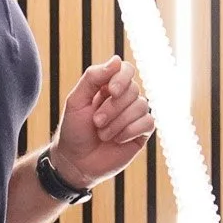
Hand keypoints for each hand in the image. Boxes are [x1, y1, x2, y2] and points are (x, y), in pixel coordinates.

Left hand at [50, 57, 154, 188]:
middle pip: (133, 89)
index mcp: (108, 86)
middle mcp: (124, 98)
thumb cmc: (74, 130)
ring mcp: (134, 115)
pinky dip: (130, 131)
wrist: (75, 162)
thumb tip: (116, 60)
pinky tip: (118, 140)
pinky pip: (148, 123)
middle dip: (113, 107)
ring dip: (118, 122)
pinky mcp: (141, 133)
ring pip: (141, 106)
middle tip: (96, 122)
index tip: (110, 91)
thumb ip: (93, 77)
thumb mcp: (76, 100)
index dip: (121, 78)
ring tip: (103, 134)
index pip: (126, 70)